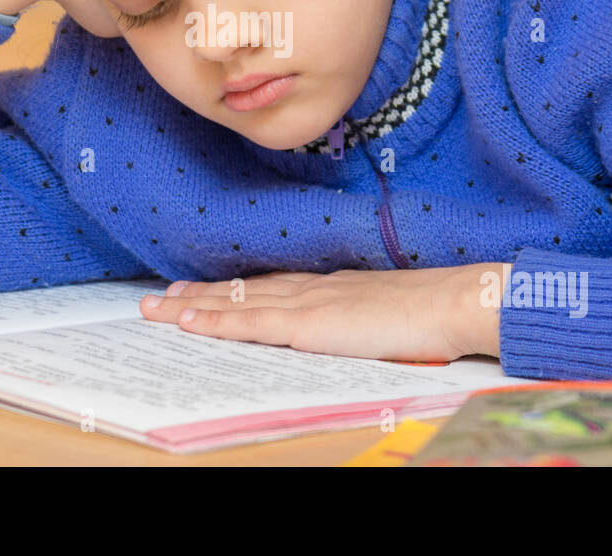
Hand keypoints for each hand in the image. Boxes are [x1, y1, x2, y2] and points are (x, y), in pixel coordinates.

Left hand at [137, 264, 508, 362]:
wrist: (453, 302)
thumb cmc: (435, 311)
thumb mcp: (390, 311)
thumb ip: (363, 316)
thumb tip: (355, 325)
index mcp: (333, 286)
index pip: (272, 286)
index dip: (235, 289)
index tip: (206, 290)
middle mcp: (312, 288)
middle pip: (245, 290)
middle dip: (202, 295)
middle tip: (163, 296)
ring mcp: (307, 303)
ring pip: (237, 302)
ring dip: (194, 305)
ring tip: (158, 307)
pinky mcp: (308, 322)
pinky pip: (249, 323)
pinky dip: (214, 321)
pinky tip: (187, 322)